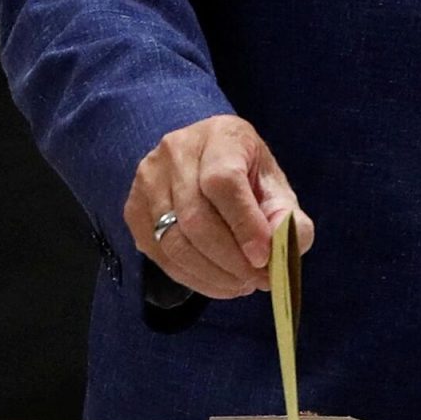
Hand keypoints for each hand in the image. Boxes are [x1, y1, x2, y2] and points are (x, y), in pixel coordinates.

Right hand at [125, 114, 313, 299]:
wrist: (204, 159)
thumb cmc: (246, 173)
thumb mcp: (275, 186)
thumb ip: (288, 218)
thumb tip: (279, 252)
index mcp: (221, 135)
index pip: (223, 181)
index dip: (244, 224)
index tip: (263, 257)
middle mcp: (176, 150)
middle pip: (196, 218)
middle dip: (230, 261)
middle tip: (256, 281)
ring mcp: (148, 179)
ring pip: (174, 242)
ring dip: (212, 275)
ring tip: (239, 284)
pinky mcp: (132, 208)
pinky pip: (159, 255)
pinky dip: (191, 277)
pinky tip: (215, 280)